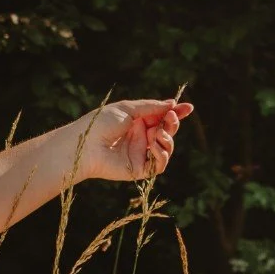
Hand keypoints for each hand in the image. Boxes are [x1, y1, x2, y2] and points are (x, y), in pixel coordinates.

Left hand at [79, 97, 193, 183]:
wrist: (85, 145)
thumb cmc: (101, 123)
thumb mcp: (128, 109)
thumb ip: (151, 107)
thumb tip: (173, 104)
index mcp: (137, 122)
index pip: (162, 118)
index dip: (176, 113)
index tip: (189, 107)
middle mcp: (141, 138)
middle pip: (168, 132)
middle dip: (173, 124)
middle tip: (170, 118)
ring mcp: (141, 154)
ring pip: (167, 148)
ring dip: (168, 139)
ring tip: (156, 133)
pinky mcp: (139, 169)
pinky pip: (160, 164)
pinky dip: (162, 154)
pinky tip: (153, 145)